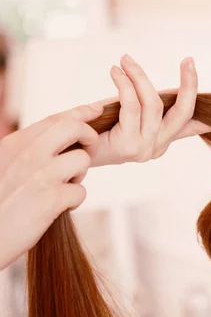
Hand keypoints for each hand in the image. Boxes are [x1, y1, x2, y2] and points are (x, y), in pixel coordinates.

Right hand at [0, 105, 100, 269]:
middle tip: (89, 149)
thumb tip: (61, 139)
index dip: (79, 112)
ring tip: (63, 187)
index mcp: (14, 144)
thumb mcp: (6, 167)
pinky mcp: (51, 198)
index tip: (96, 109)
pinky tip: (60, 208)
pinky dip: (74, 201)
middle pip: (73, 128)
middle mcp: (27, 154)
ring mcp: (40, 175)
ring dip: (79, 175)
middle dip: (90, 136)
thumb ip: (28, 152)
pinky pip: (81, 191)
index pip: (53, 119)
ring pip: (81, 160)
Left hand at [86, 54, 204, 166]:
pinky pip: (133, 106)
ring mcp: (146, 150)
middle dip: (189, 84)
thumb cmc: (95, 126)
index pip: (193, 127)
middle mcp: (158, 148)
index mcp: (162, 141)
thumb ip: (151, 105)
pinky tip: (116, 72)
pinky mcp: (129, 147)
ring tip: (125, 60)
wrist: (66, 147)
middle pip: (184, 113)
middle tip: (188, 60)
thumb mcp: (128, 113)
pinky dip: (125, 84)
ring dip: (139, 77)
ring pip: (154, 105)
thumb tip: (174, 90)